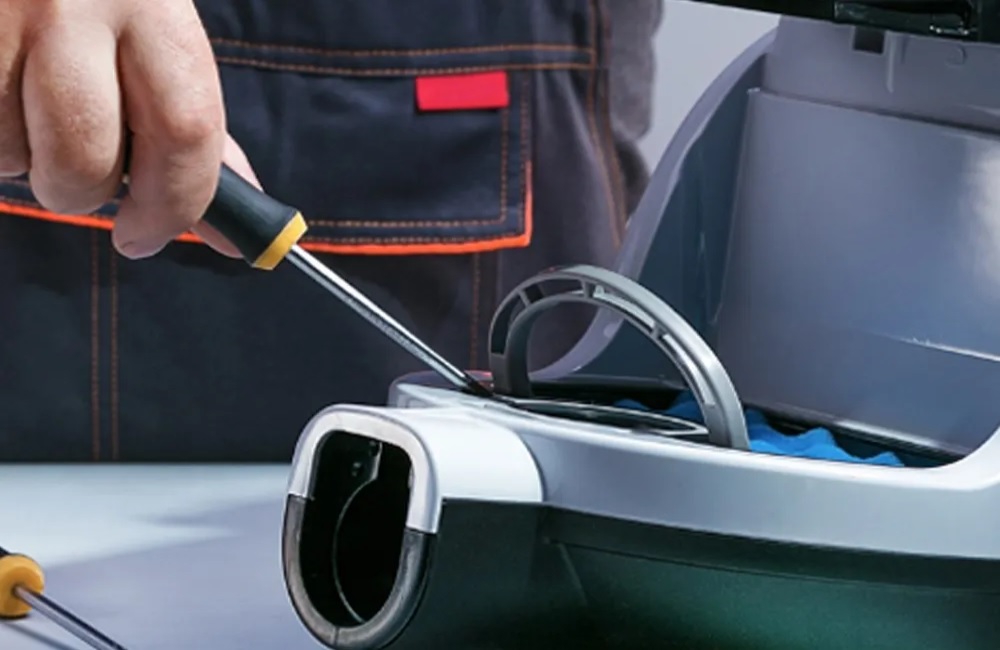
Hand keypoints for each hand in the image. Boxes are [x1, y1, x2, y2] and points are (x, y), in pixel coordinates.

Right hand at [1, 0, 248, 258]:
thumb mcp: (152, 26)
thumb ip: (186, 124)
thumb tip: (226, 230)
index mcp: (153, 3)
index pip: (185, 130)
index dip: (174, 204)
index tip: (146, 237)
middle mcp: (75, 0)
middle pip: (87, 158)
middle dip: (81, 193)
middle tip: (76, 177)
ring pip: (10, 154)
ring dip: (20, 159)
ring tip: (23, 105)